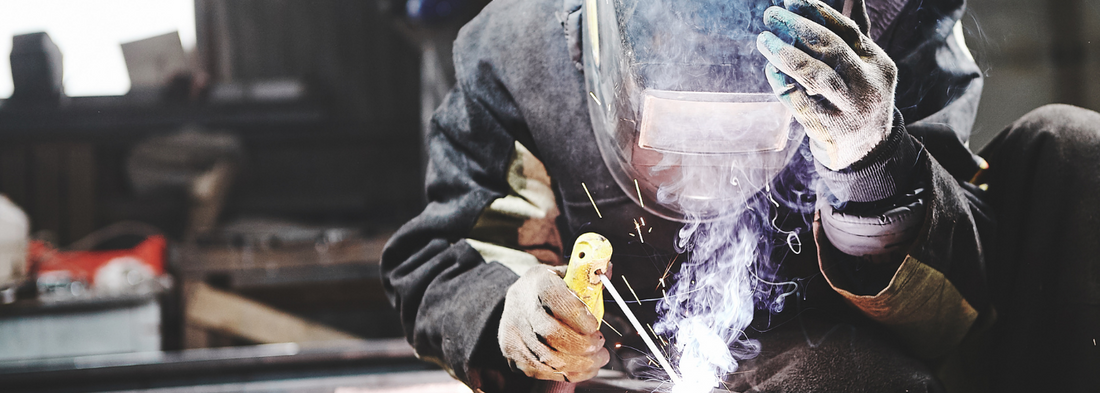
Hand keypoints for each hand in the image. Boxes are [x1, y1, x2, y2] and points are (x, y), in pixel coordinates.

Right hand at [498, 265, 609, 381]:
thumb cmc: (549, 289)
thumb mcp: (565, 275)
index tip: (595, 325)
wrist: (519, 302)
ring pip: (547, 357)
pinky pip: (542, 371)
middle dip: (582, 344)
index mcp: (536, 281)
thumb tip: (608, 269)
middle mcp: (520, 306)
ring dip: (580, 363)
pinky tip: (584, 367)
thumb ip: (587, 276)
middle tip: (600, 345)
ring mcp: (514, 332)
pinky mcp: (513, 354)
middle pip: (550, 332)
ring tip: (598, 358)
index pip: (554, 297)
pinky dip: (568, 373)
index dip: (578, 315)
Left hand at [756, 0, 896, 170]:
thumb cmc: (858, 95)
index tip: (791, 0)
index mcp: (879, 64)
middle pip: (832, 50)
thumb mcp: (866, 65)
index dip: (818, 13)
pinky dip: (784, 85)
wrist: (868, 149)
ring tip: (764, 40)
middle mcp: (867, 86)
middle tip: (772, 16)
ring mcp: (849, 110)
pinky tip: (771, 70)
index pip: (848, 31)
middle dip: (799, 28)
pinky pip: (802, 104)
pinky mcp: (828, 131)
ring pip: (817, 76)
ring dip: (787, 55)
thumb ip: (855, 31)